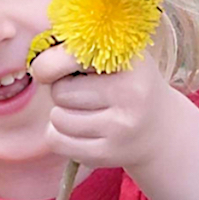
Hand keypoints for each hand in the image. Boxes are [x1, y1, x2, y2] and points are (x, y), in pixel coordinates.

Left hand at [29, 44, 175, 169]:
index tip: (51, 68)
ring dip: (61, 114)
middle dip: (63, 90)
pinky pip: (57, 141)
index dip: (51, 62)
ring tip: (84, 111)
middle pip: (60, 90)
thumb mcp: (118, 55)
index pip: (71, 56)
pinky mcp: (107, 154)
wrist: (159, 130)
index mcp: (131, 61)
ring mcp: (120, 127)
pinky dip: (59, 135)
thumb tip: (38, 56)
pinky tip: (79, 130)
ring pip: (57, 118)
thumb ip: (82, 45)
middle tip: (82, 91)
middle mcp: (131, 94)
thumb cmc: (127, 83)